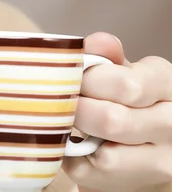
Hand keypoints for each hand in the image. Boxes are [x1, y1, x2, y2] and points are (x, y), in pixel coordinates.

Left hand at [63, 32, 171, 191]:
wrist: (149, 143)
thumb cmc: (129, 97)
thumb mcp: (124, 70)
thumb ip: (107, 56)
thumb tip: (97, 42)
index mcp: (168, 86)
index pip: (127, 85)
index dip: (88, 80)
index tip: (70, 77)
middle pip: (113, 120)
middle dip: (77, 108)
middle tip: (58, 100)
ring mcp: (162, 161)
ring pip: (107, 157)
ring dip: (75, 135)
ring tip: (64, 119)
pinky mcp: (138, 184)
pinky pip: (91, 175)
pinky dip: (70, 157)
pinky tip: (69, 141)